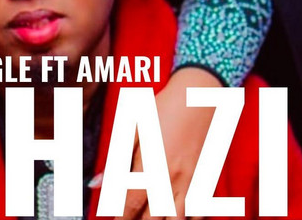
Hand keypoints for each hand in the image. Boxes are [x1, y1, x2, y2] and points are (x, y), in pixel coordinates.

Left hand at [116, 67, 220, 219]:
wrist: (199, 95)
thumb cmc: (165, 107)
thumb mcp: (134, 127)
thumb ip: (116, 159)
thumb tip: (96, 183)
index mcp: (151, 167)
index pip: (129, 206)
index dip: (119, 219)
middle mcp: (172, 180)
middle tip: (129, 218)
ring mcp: (191, 183)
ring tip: (150, 217)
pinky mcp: (205, 180)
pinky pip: (198, 214)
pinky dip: (187, 218)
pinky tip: (175, 213)